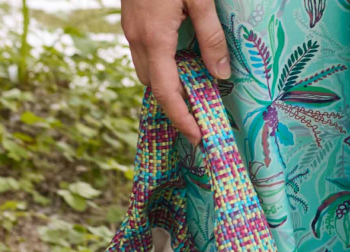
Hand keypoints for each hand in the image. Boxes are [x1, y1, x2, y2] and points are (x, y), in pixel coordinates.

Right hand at [121, 0, 229, 145]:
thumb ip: (210, 37)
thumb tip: (220, 75)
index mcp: (154, 38)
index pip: (166, 93)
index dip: (181, 119)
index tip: (197, 137)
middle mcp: (136, 38)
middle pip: (152, 86)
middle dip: (173, 104)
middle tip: (198, 115)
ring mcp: (130, 28)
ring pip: (145, 70)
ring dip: (166, 84)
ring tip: (191, 91)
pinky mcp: (131, 18)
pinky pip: (143, 53)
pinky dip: (160, 66)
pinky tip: (179, 60)